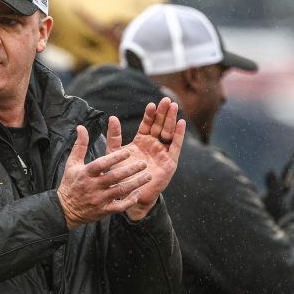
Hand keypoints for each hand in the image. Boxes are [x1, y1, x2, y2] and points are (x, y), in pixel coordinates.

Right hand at [57, 123, 152, 228]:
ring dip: (135, 184)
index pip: (101, 164)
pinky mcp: (103, 210)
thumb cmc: (70, 183)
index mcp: (86, 173)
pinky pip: (119, 206)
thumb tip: (81, 127)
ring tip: (148, 176)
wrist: (65, 209)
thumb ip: (80, 145)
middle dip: (130, 170)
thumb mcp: (72, 163)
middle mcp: (93, 186)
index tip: (128, 152)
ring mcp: (99, 199)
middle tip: (144, 163)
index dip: (114, 158)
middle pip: (114, 177)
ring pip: (120, 191)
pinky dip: (130, 201)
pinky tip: (138, 193)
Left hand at [118, 97, 186, 217]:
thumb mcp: (114, 152)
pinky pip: (175, 146)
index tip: (151, 104)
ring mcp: (162, 153)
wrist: (129, 193)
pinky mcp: (169, 162)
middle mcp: (153, 145)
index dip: (150, 115)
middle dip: (163, 113)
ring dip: (172, 119)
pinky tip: (181, 123)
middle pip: (160, 125)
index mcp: (141, 141)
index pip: (147, 124)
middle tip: (166, 100)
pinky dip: (179, 135)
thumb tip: (112, 117)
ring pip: (168, 132)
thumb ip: (114, 136)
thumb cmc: (121, 174)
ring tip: (174, 106)